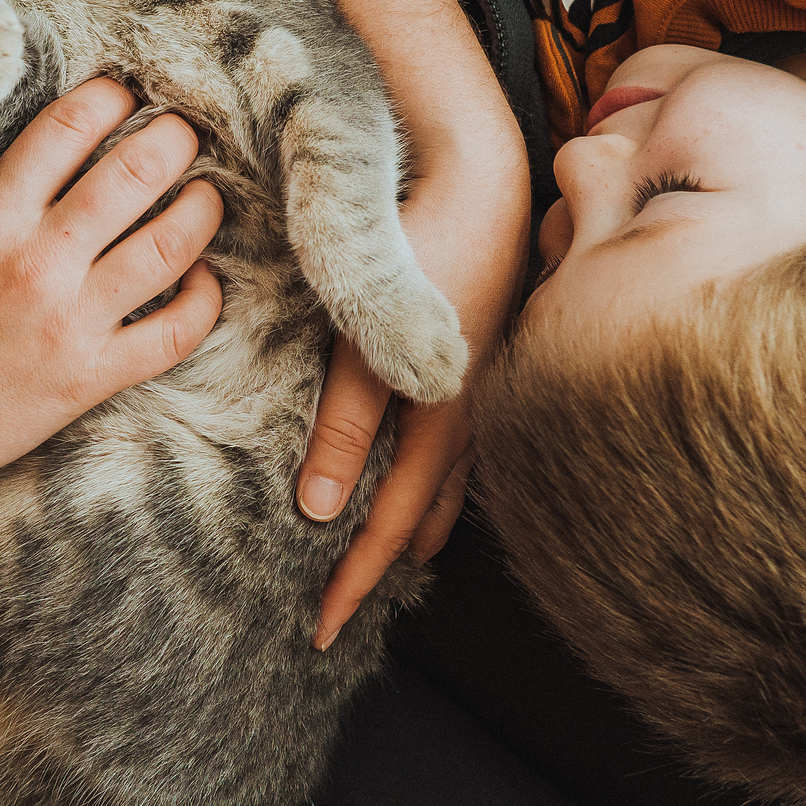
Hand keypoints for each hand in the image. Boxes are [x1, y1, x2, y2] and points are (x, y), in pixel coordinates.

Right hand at [0, 78, 224, 526]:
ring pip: (169, 245)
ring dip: (201, 210)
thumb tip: (68, 156)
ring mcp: (70, 323)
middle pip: (134, 174)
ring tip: (207, 195)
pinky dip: (203, 298)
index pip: (67, 127)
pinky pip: (175, 332)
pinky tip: (201, 278)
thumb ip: (3, 198)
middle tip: (186, 132)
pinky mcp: (92, 377)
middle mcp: (36, 263)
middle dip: (174, 139)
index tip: (128, 91)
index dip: (110, 95)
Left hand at [298, 171, 519, 648]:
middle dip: (386, 560)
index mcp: (442, 422)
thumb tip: (320, 511)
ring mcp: (482, 384)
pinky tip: (422, 462)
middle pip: (424, 513)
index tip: (319, 631)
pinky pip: (458, 439)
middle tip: (348, 599)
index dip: (353, 582)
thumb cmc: (423, 245)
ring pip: (447, 479)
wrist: (485, 174)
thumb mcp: (367, 336)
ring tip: (389, 550)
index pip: (389, 527)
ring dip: (413, 518)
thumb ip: (348, 422)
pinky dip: (432, 473)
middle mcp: (470, 415)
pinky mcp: (478, 352)